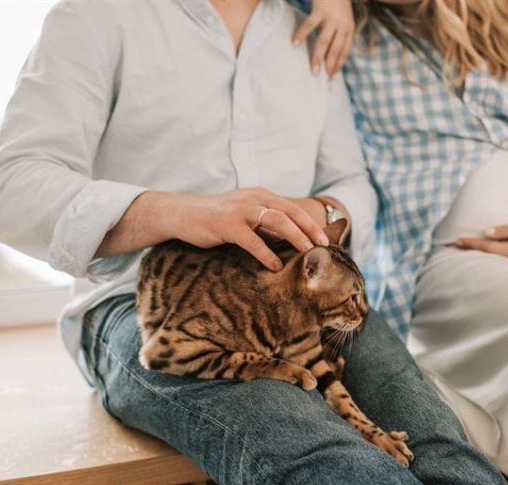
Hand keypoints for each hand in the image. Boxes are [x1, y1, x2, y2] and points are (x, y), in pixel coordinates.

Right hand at [165, 187, 328, 270]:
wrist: (183, 214)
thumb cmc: (216, 219)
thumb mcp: (245, 215)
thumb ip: (265, 224)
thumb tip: (290, 240)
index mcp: (260, 196)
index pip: (291, 208)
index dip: (310, 223)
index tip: (324, 238)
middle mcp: (254, 199)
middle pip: (289, 212)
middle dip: (309, 228)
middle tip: (323, 245)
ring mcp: (240, 211)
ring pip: (276, 221)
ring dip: (295, 236)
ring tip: (307, 251)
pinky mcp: (227, 225)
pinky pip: (252, 240)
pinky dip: (266, 253)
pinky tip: (275, 266)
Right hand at [292, 0, 354, 78]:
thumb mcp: (345, 14)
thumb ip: (341, 29)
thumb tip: (331, 47)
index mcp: (350, 27)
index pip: (345, 50)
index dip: (339, 64)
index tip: (333, 76)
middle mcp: (343, 25)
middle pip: (335, 50)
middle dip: (329, 66)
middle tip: (323, 79)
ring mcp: (331, 18)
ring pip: (323, 43)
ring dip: (318, 57)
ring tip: (313, 70)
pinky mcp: (320, 11)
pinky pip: (309, 26)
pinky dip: (301, 35)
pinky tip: (295, 44)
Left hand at [452, 207, 507, 265]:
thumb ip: (505, 231)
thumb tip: (487, 233)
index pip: (487, 247)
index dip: (471, 244)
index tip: (457, 241)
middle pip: (487, 256)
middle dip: (470, 251)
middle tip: (451, 247)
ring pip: (493, 261)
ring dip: (478, 255)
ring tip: (462, 252)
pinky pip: (501, 262)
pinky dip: (489, 259)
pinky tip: (481, 257)